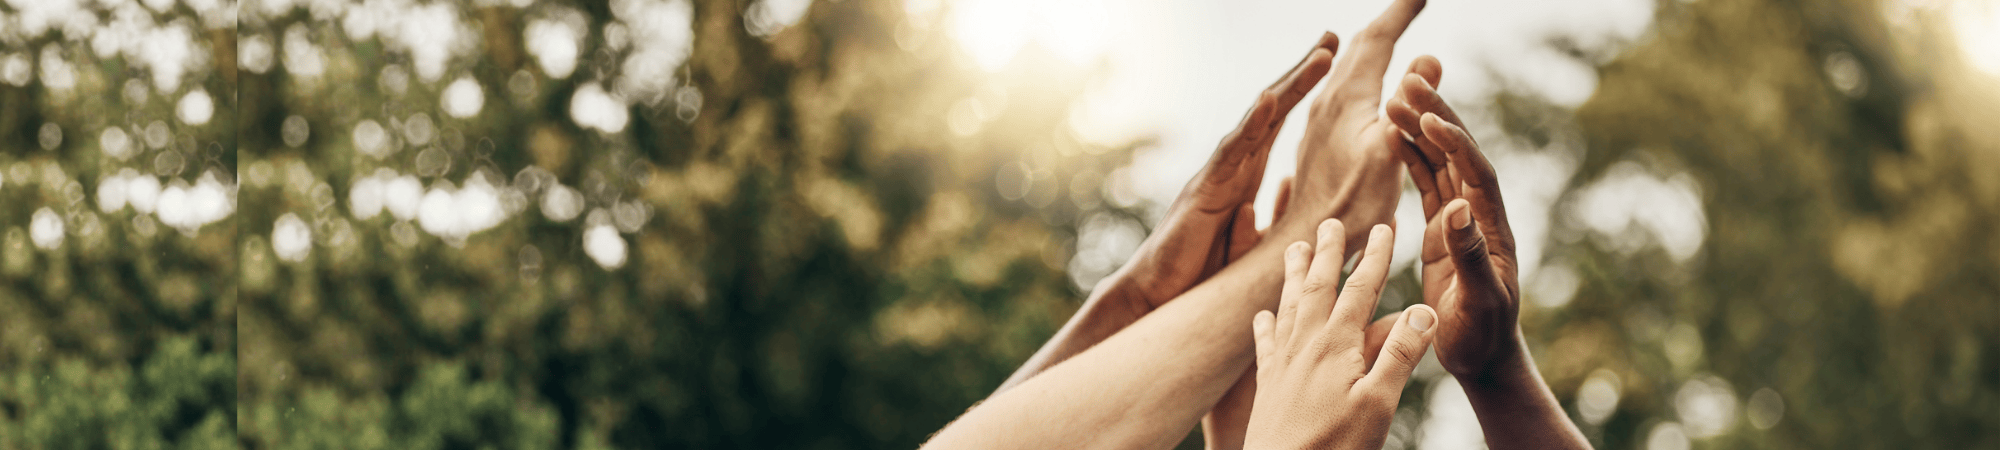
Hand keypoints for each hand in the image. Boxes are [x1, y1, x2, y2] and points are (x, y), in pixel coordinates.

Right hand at [1106, 32, 1339, 313]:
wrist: (1158, 299)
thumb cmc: (1201, 278)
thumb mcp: (1252, 248)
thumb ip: (1275, 222)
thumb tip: (1302, 202)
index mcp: (1246, 177)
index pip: (1281, 126)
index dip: (1306, 95)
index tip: (1334, 63)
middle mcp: (1233, 167)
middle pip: (1272, 111)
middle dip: (1302, 75)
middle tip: (1332, 39)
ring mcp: (1218, 175)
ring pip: (1258, 123)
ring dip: (1290, 87)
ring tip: (1322, 57)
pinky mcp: (1204, 191)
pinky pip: (1231, 152)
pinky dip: (1250, 125)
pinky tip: (1270, 100)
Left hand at [1242, 220, 1435, 449]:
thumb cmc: (1333, 447)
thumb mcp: (1379, 403)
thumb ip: (1401, 354)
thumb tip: (1424, 308)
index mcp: (1335, 344)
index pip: (1360, 288)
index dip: (1375, 256)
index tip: (1385, 225)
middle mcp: (1304, 345)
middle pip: (1317, 286)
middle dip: (1328, 252)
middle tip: (1330, 221)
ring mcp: (1282, 364)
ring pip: (1288, 306)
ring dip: (1294, 275)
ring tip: (1294, 247)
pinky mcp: (1268, 386)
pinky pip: (1265, 344)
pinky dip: (1266, 324)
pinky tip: (1263, 315)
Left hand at [1278, 0, 1428, 246]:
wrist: (1308, 238)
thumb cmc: (1351, 204)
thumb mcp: (1388, 151)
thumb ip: (1408, 104)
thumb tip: (1428, 58)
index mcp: (1346, 97)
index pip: (1376, 40)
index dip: (1400, 14)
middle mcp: (1327, 101)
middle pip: (1357, 48)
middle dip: (1387, 23)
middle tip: (1411, 4)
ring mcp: (1319, 121)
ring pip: (1344, 69)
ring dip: (1369, 46)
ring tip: (1389, 33)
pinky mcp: (1317, 140)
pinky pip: (1340, 90)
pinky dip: (1359, 74)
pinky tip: (1361, 86)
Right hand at [1382, 56, 1524, 380]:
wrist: (1483, 358)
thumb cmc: (1483, 337)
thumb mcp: (1480, 301)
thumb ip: (1471, 256)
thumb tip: (1457, 210)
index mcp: (1491, 230)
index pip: (1474, 175)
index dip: (1455, 144)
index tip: (1430, 119)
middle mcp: (1478, 217)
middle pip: (1459, 155)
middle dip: (1437, 116)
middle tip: (1410, 82)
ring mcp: (1460, 222)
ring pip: (1440, 163)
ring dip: (1420, 130)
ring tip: (1394, 98)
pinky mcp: (1441, 232)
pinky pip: (1426, 185)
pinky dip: (1411, 158)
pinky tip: (1392, 136)